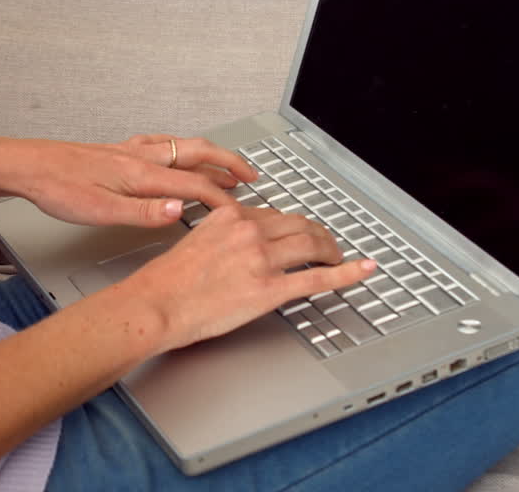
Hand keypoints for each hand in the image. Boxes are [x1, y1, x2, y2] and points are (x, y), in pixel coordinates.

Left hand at [0, 135, 259, 227]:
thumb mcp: (100, 212)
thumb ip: (143, 213)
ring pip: (181, 146)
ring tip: (224, 167)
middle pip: (197, 154)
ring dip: (209, 155)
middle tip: (252, 176)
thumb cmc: (57, 189)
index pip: (195, 187)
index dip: (222, 201)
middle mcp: (140, 157)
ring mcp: (129, 150)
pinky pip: (160, 143)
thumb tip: (178, 213)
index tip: (241, 214)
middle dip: (229, 164)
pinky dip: (180, 148)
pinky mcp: (116, 150)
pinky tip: (174, 153)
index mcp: (141, 175)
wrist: (27, 165)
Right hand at [120, 205, 377, 353]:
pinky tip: (362, 269)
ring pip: (312, 245)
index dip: (291, 226)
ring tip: (338, 257)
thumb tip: (239, 240)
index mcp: (230, 216)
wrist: (156, 304)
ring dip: (332, 250)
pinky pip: (317, 279)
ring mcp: (262, 260)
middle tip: (326, 244)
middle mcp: (250, 232)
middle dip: (318, 234)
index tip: (297, 232)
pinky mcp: (270, 289)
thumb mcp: (194, 240)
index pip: (274, 215)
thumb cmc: (166, 281)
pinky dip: (347, 273)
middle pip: (299, 225)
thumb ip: (222, 234)